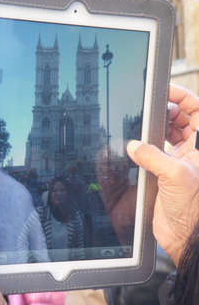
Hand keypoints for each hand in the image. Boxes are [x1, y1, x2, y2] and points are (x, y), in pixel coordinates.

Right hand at [127, 84, 198, 265]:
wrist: (183, 235)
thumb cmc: (192, 208)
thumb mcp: (175, 176)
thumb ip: (153, 156)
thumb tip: (134, 145)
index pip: (197, 113)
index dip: (184, 98)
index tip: (167, 91)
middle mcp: (192, 152)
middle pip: (183, 120)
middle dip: (168, 111)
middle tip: (152, 109)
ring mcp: (177, 161)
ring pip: (168, 134)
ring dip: (156, 128)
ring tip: (144, 124)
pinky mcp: (163, 172)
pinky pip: (154, 151)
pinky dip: (146, 146)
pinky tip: (138, 145)